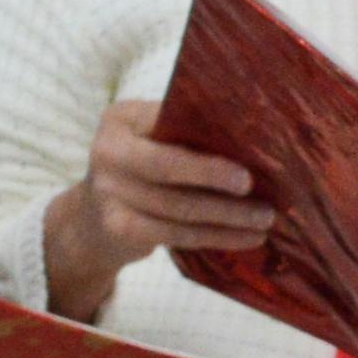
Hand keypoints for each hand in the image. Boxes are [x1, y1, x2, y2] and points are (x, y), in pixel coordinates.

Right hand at [41, 99, 268, 318]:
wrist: (92, 220)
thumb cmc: (141, 170)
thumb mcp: (151, 139)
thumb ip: (184, 132)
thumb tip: (252, 140)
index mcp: (120, 119)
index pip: (165, 122)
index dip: (203, 136)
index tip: (245, 149)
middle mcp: (106, 152)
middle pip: (168, 167)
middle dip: (214, 177)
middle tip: (254, 187)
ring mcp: (108, 194)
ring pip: (179, 207)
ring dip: (228, 215)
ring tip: (264, 219)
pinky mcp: (119, 229)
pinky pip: (176, 235)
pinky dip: (216, 237)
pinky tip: (246, 238)